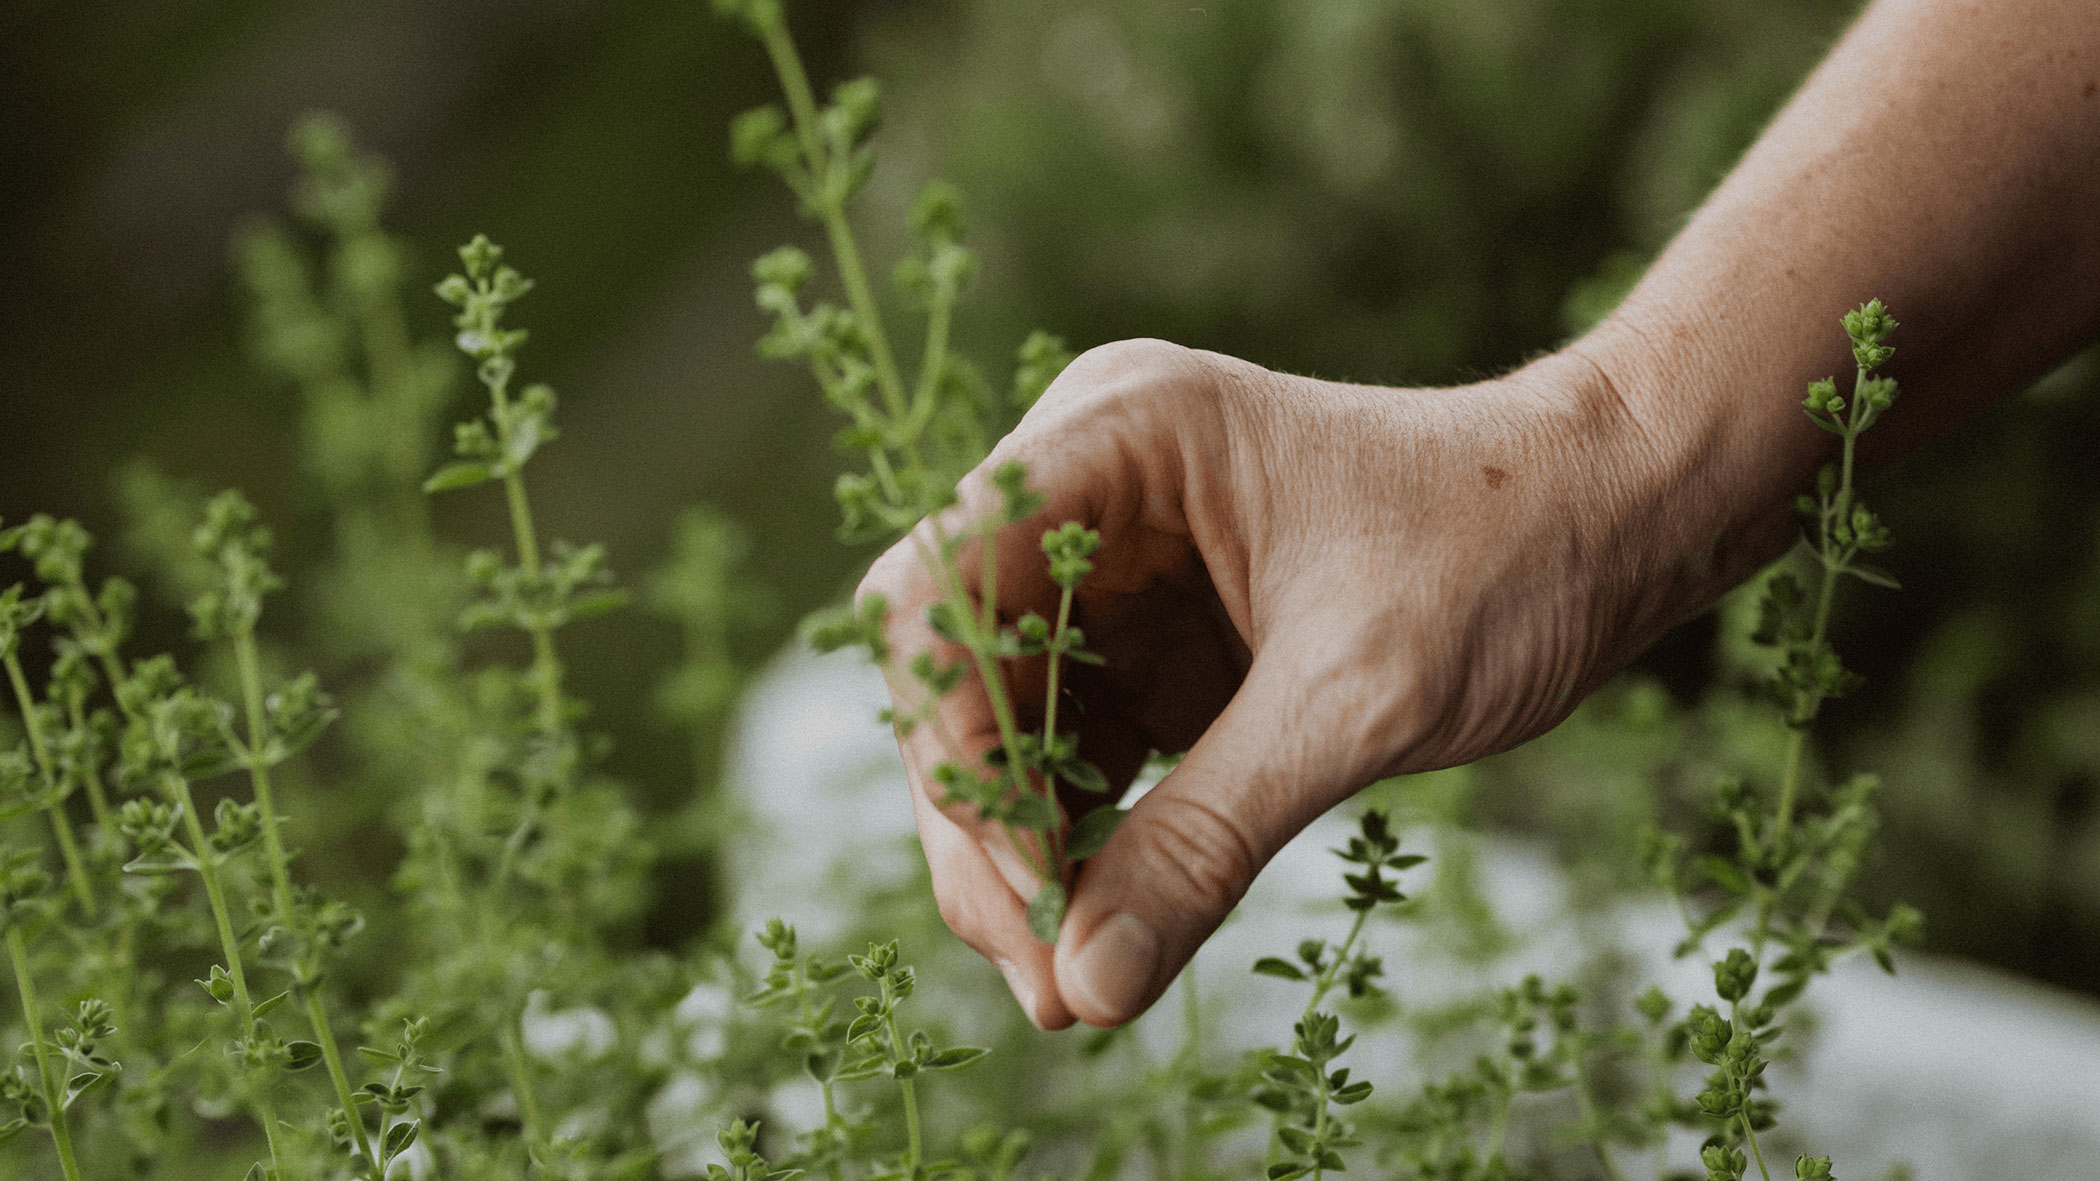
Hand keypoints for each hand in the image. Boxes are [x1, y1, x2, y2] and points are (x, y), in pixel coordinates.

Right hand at [856, 337, 1761, 1028]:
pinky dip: (1079, 842)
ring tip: (1069, 988)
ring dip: (1023, 853)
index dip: (953, 744)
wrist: (1620, 515)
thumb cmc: (1509, 547)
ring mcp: (1116, 567)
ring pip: (1004, 725)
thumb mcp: (1358, 697)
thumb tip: (1087, 987)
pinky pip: (1075, 749)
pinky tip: (1104, 930)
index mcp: (1118, 438)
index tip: (1029, 889)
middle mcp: (1090, 489)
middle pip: (958, 671)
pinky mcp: (1152, 638)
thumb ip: (1209, 835)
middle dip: (985, 826)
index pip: (944, 588)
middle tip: (1044, 979)